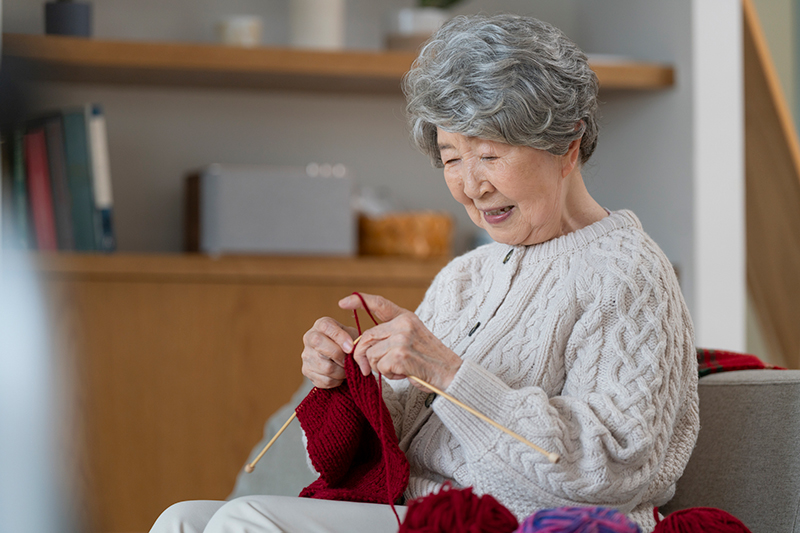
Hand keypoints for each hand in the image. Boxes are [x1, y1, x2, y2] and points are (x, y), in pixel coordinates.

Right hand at [301, 316, 357, 388]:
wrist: (337, 355)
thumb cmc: (346, 342)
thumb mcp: (351, 335)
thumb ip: (354, 340)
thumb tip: (353, 350)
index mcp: (320, 325)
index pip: (326, 326)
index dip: (340, 337)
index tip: (350, 348)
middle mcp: (310, 338)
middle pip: (319, 344)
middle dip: (339, 355)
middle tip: (349, 360)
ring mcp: (306, 355)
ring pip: (326, 367)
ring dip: (342, 371)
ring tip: (347, 369)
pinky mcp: (307, 371)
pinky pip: (325, 380)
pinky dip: (337, 380)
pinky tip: (340, 375)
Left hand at [341, 293, 462, 390]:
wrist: (451, 373)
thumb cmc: (429, 359)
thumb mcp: (412, 337)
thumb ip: (390, 334)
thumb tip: (361, 344)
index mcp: (406, 317)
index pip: (379, 304)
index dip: (359, 301)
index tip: (343, 303)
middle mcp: (403, 324)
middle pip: (366, 337)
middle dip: (362, 355)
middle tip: (367, 368)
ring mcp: (401, 338)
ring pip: (370, 354)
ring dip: (379, 367)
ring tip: (398, 368)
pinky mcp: (400, 355)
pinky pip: (379, 366)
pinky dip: (388, 375)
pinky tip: (403, 373)